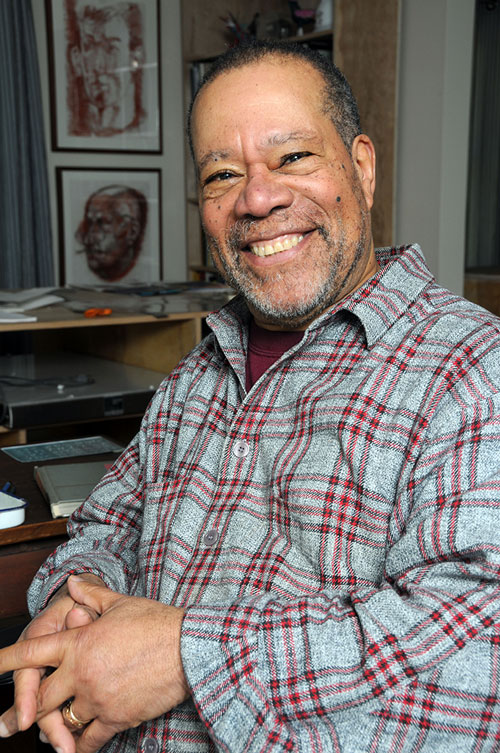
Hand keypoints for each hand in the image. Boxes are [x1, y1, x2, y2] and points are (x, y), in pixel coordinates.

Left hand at [0, 576, 189, 752]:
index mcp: (79, 641)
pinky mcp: (115, 717)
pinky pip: (89, 740)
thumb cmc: (156, 622)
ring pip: (63, 721)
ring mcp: (97, 697)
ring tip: (53, 733)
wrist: (187, 648)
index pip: (31, 652)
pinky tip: (77, 747)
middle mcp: (81, 672)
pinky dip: (80, 745)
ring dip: (58, 727)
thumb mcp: (121, 603)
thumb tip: (74, 583)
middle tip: (10, 724)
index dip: (5, 660)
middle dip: (24, 711)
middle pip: (40, 699)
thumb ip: (92, 596)